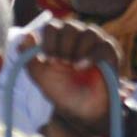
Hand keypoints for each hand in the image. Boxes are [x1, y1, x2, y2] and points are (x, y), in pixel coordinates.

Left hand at [21, 20, 121, 136]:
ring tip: (73, 67)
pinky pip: (104, 45)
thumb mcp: (40, 76)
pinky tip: (82, 67)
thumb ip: (29, 57)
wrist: (81, 110)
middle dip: (63, 45)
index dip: (49, 40)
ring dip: (77, 49)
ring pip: (88, 32)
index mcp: (59, 38)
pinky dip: (92, 55)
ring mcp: (96, 43)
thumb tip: (26, 35)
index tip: (48, 59)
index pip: (52, 26)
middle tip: (61, 63)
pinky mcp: (111, 53)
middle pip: (70, 26)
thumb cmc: (61, 90)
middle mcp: (78, 36)